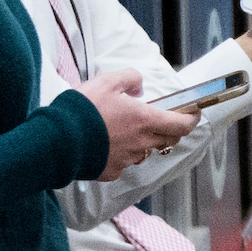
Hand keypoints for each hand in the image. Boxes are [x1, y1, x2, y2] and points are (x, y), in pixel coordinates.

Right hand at [80, 69, 199, 180]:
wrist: (56, 140)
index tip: (194, 114)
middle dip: (170, 130)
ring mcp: (127, 160)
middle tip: (162, 120)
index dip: (191, 119)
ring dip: (143, 142)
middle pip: (167, 140)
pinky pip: (123, 163)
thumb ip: (129, 79)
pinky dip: (121, 154)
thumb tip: (139, 84)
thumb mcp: (107, 82)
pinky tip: (106, 144)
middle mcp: (141, 143)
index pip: (181, 124)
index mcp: (145, 120)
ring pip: (145, 152)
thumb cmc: (83, 110)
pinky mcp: (111, 171)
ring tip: (125, 130)